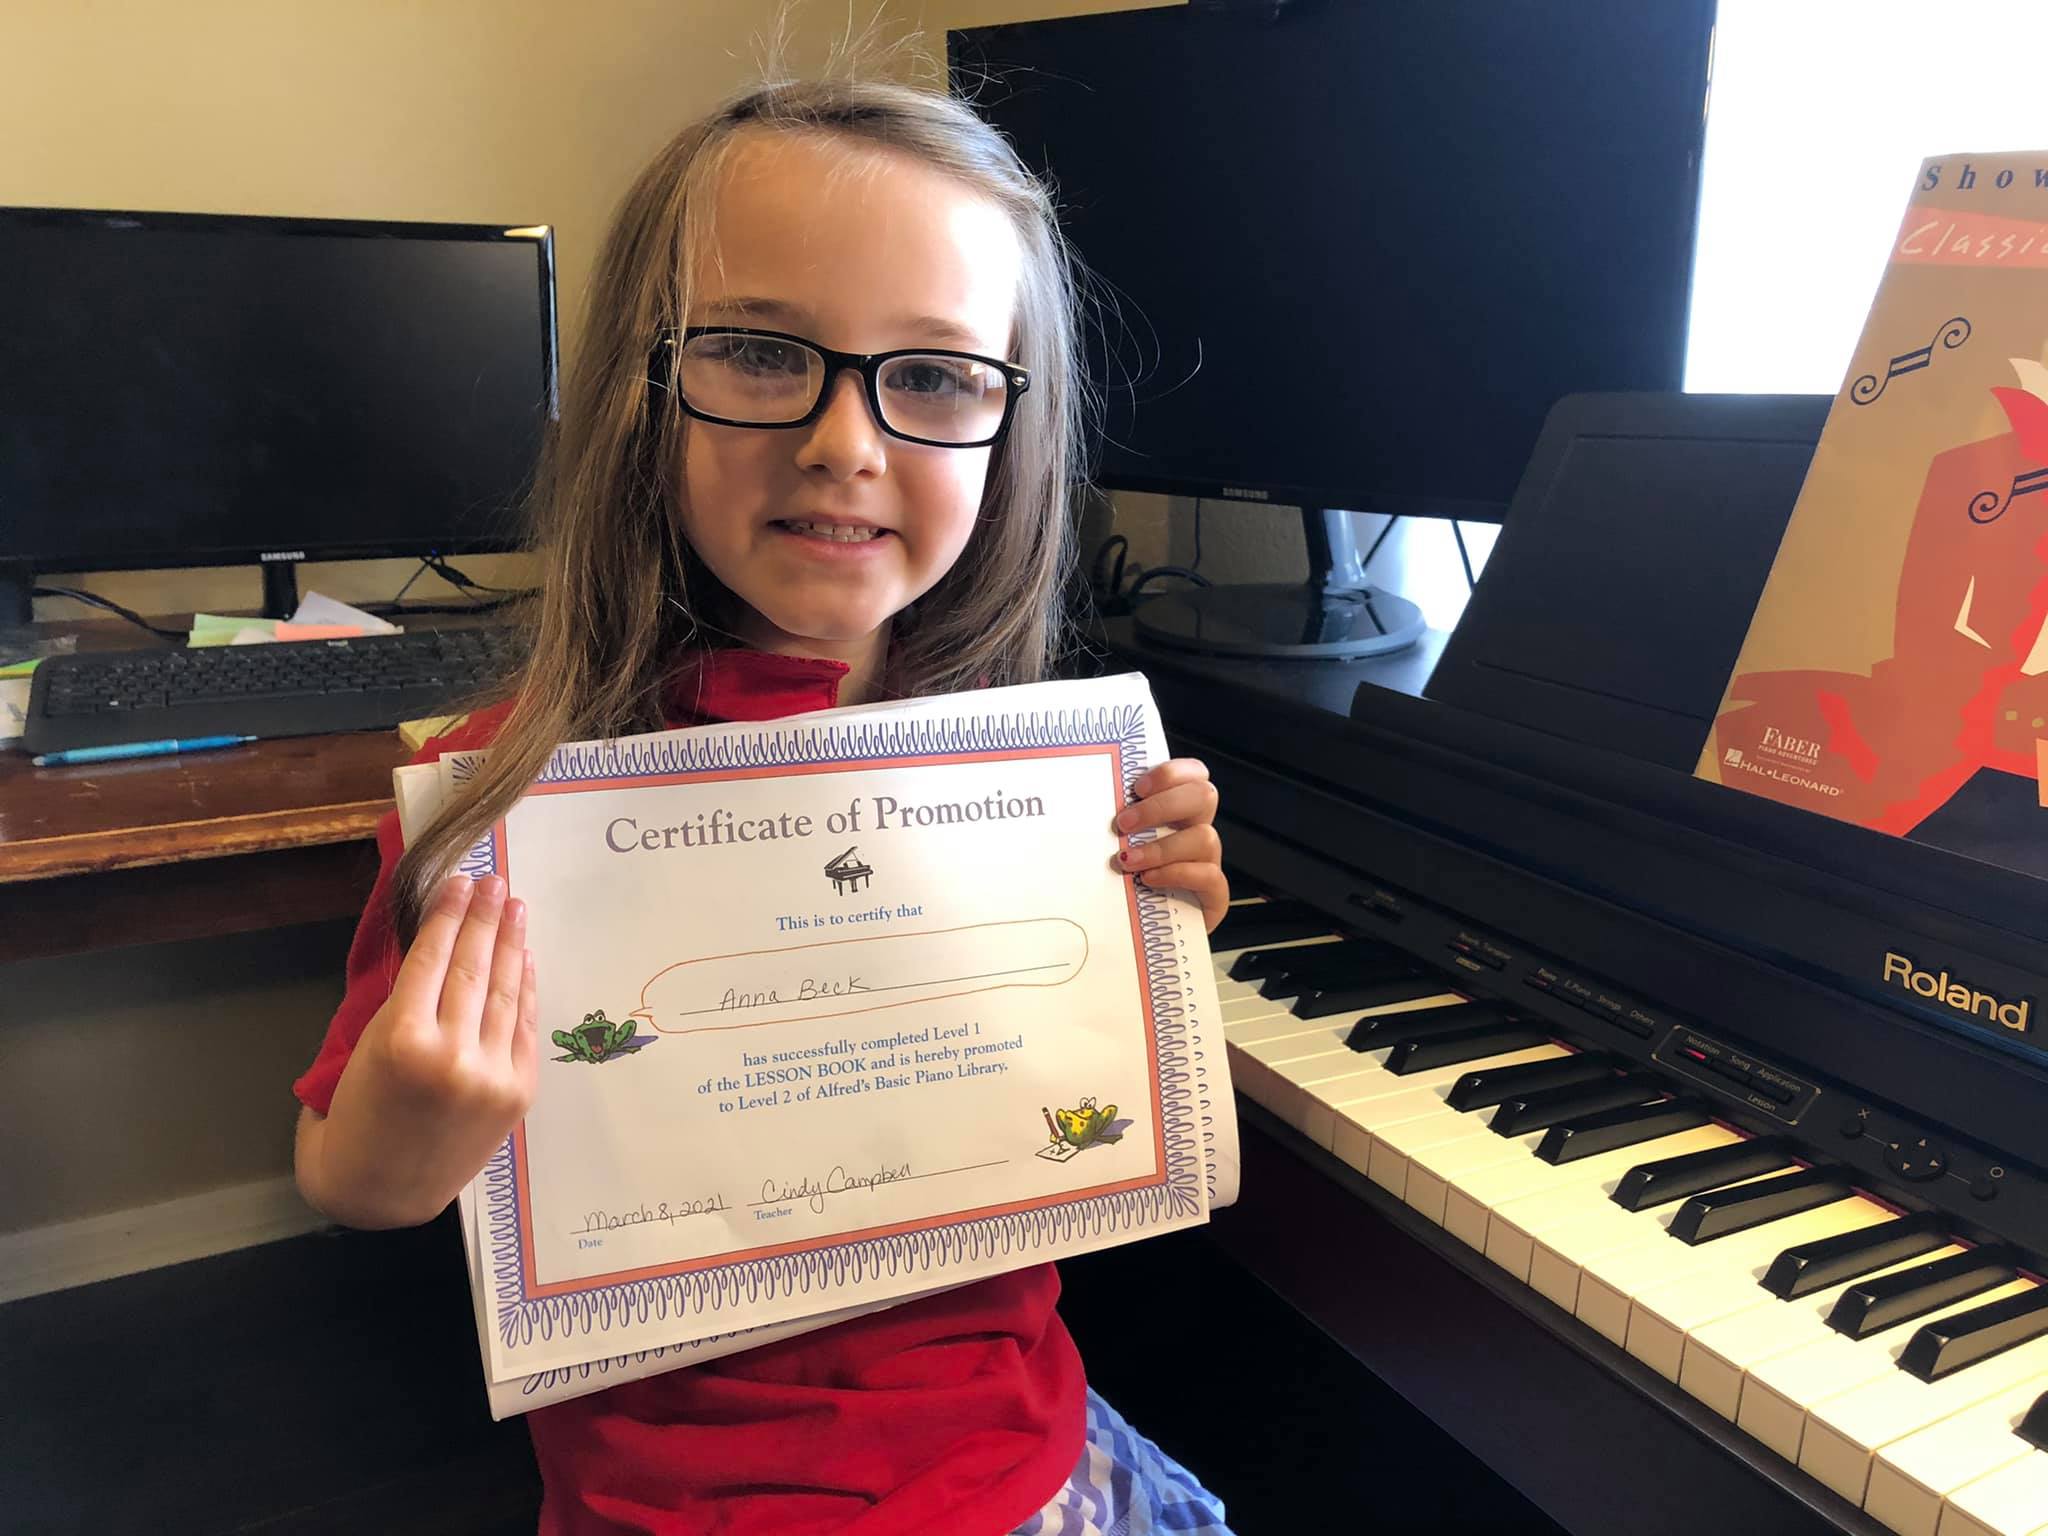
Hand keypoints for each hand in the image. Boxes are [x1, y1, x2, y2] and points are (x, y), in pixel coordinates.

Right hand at [317, 873, 539, 1226]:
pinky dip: (525, 988)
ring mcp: (492, 1075)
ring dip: (511, 944)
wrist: (379, 1192)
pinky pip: (522, 1026)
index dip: (449, 914)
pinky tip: (524, 957)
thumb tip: (437, 946)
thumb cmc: (353, 1118)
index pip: (434, 959)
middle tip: (494, 881)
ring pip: (504, 992)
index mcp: (402, 1042)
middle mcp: (454, 1055)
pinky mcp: (518, 1091)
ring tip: (513, 908)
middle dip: (485, 919)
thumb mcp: (361, 1050)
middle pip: (474, 967)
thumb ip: (401, 1003)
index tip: (460, 880)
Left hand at [1115, 758, 1229, 931]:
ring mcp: (1208, 862)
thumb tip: (1090, 803)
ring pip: (1205, 837)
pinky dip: (1176, 874)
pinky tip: (1149, 880)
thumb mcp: (1120, 847)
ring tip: (1128, 861)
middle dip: (1162, 806)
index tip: (1137, 787)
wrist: (1141, 935)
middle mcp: (1196, 832)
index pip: (1194, 774)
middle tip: (1124, 823)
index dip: (1172, 773)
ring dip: (1161, 847)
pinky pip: (1210, 876)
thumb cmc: (1127, 886)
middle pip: (1204, 796)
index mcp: (1179, 813)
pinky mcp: (1213, 895)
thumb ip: (1119, 825)